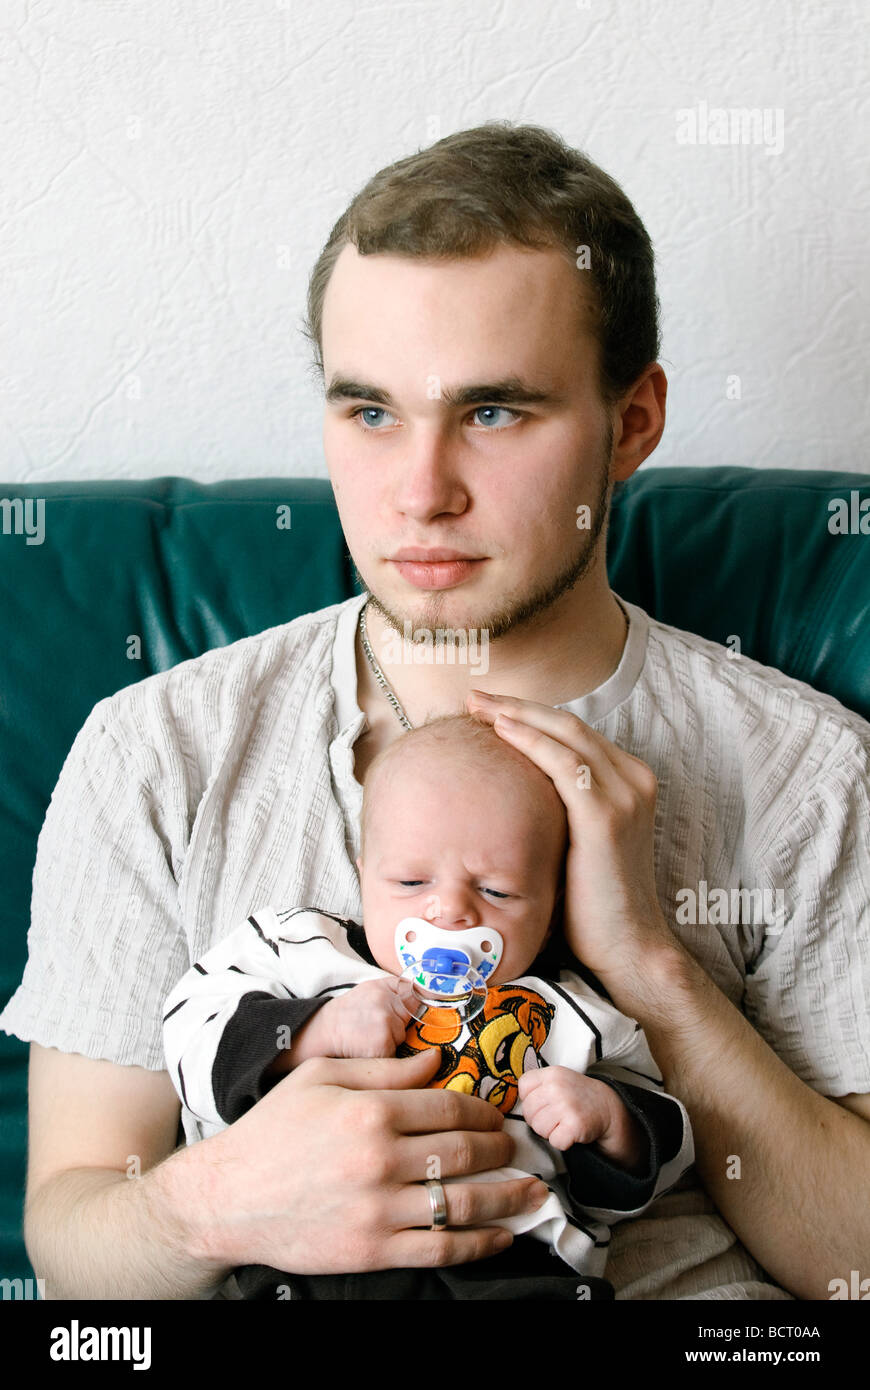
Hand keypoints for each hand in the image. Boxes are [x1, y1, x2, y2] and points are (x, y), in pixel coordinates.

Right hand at [191, 1049, 549, 1273]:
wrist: (228, 1197)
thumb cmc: (273, 1131)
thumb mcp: (321, 1077)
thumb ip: (383, 1068)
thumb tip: (436, 1059)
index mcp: (370, 1110)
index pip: (449, 1106)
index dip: (483, 1109)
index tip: (497, 1113)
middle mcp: (380, 1159)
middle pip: (464, 1151)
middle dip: (501, 1149)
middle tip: (517, 1147)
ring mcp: (378, 1209)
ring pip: (463, 1202)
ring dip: (509, 1198)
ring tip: (532, 1192)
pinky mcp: (373, 1250)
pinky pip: (441, 1248)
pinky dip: (480, 1244)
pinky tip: (501, 1236)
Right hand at [292, 977, 411, 1063]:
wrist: (321, 1033)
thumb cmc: (346, 1015)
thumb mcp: (369, 991)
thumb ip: (394, 990)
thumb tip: (423, 997)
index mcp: (384, 986)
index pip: (416, 994)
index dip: (417, 1006)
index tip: (416, 1014)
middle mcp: (386, 1001)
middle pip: (412, 1019)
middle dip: (401, 1028)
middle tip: (376, 1030)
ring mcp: (385, 1022)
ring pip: (405, 1038)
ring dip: (393, 1044)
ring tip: (371, 1040)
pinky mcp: (383, 1044)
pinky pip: (397, 1054)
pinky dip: (387, 1057)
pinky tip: (369, 1051)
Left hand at [466, 690, 681, 991]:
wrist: (625, 945)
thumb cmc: (590, 902)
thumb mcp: (573, 840)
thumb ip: (555, 806)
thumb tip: (507, 785)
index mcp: (629, 780)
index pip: (574, 732)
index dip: (530, 715)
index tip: (487, 709)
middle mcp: (634, 780)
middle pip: (568, 724)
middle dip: (518, 706)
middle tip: (474, 697)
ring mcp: (625, 795)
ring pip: (566, 733)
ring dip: (518, 715)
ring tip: (478, 706)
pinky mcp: (607, 816)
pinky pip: (565, 764)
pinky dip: (532, 741)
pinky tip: (501, 731)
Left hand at [518, 1067, 647, 1171]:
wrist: (607, 1107)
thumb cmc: (576, 1096)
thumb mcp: (558, 1080)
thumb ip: (536, 1086)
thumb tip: (511, 1105)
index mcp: (551, 1073)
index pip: (523, 1088)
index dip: (530, 1100)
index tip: (545, 1103)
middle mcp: (557, 1086)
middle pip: (528, 1112)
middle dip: (539, 1120)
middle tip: (556, 1117)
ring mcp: (566, 1105)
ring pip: (539, 1128)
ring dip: (550, 1132)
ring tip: (563, 1123)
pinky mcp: (575, 1124)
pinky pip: (554, 1141)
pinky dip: (562, 1142)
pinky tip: (571, 1132)